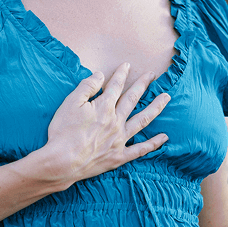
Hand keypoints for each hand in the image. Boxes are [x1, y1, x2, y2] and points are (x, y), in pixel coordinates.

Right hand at [43, 63, 169, 186]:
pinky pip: (141, 149)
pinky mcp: (119, 156)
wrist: (61, 161)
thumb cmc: (63, 131)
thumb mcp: (70, 103)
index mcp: (104, 107)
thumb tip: (100, 75)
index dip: (122, 73)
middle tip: (152, 75)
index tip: (127, 65)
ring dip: (156, 107)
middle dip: (143, 84)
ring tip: (166, 97)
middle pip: (132, 99)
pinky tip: (164, 137)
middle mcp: (116, 121)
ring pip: (142, 120)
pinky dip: (154, 143)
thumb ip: (87, 86)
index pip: (115, 86)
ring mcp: (120, 139)